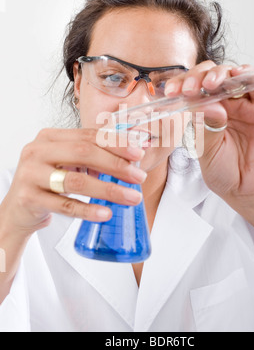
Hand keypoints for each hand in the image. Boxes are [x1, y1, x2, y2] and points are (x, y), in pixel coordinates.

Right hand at [0, 128, 146, 234]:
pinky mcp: (29, 198)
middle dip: (116, 165)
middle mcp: (38, 151)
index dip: (116, 143)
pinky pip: (64, 205)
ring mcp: (31, 174)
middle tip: (139, 177)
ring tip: (131, 197)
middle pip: (83, 153)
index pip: (88, 136)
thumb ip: (93, 157)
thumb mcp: (67, 163)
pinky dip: (87, 210)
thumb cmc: (48, 182)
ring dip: (108, 190)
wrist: (18, 209)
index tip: (138, 153)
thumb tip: (133, 156)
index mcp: (50, 137)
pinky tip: (105, 213)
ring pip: (76, 181)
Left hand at [164, 60, 253, 205]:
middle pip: (209, 75)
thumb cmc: (220, 167)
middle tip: (189, 89)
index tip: (170, 91)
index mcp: (202, 109)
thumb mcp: (206, 148)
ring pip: (230, 75)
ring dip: (218, 74)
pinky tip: (237, 74)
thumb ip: (207, 126)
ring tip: (209, 85)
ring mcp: (240, 103)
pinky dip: (247, 74)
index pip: (191, 87)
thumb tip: (208, 105)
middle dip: (196, 77)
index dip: (180, 84)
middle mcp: (221, 102)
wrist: (241, 186)